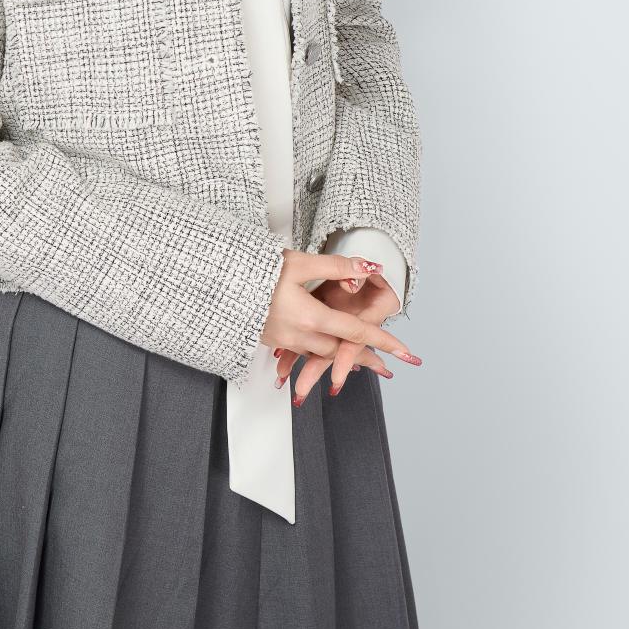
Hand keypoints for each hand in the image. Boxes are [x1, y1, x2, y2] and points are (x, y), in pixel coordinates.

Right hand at [260, 250, 421, 395]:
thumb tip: (368, 268)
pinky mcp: (274, 340)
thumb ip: (335, 266)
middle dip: (363, 356)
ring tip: (359, 363)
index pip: (357, 332)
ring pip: (322, 354)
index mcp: (312, 317)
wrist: (221, 287)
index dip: (384, 341)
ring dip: (342, 357)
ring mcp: (286, 341)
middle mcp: (301, 335)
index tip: (407, 354)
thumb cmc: (257, 273)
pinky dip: (319, 354)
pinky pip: (304, 352)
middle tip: (385, 365)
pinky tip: (322, 351)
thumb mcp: (299, 263)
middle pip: (341, 350)